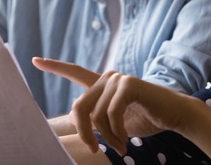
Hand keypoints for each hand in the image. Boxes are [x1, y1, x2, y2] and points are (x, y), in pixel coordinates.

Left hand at [33, 57, 191, 155]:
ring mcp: (117, 79)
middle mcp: (108, 77)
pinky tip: (126, 140)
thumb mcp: (115, 123)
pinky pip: (111, 113)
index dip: (55, 67)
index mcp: (102, 84)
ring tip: (120, 147)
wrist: (174, 116)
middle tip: (96, 150)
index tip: (36, 60)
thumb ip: (96, 120)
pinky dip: (117, 132)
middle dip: (85, 133)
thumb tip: (74, 126)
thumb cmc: (145, 119)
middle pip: (79, 107)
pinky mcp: (128, 84)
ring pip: (95, 115)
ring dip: (107, 137)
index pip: (75, 72)